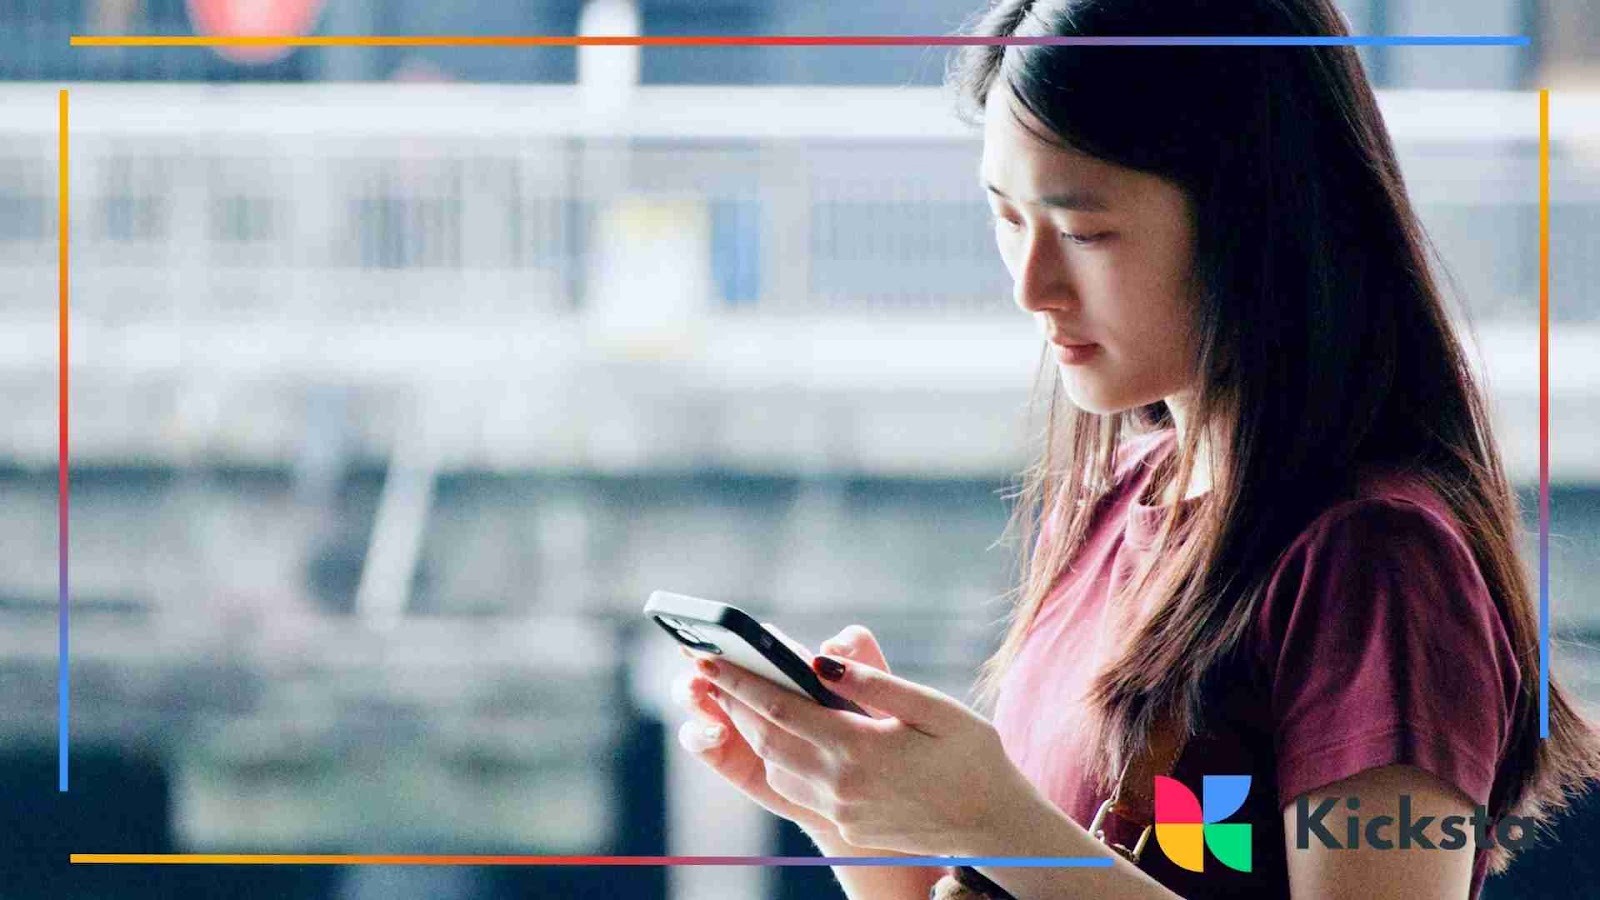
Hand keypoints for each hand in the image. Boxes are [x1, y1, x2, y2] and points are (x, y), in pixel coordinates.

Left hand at [694, 628, 1033, 856]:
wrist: (994, 826)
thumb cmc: (973, 757)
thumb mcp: (934, 708)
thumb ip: (875, 683)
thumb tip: (820, 662)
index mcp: (860, 748)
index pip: (780, 709)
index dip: (740, 683)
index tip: (709, 661)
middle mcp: (841, 784)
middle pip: (767, 740)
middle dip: (735, 705)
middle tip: (711, 674)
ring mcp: (842, 810)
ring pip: (777, 767)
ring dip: (754, 734)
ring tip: (741, 700)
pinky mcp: (847, 827)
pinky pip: (798, 790)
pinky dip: (780, 760)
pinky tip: (783, 739)